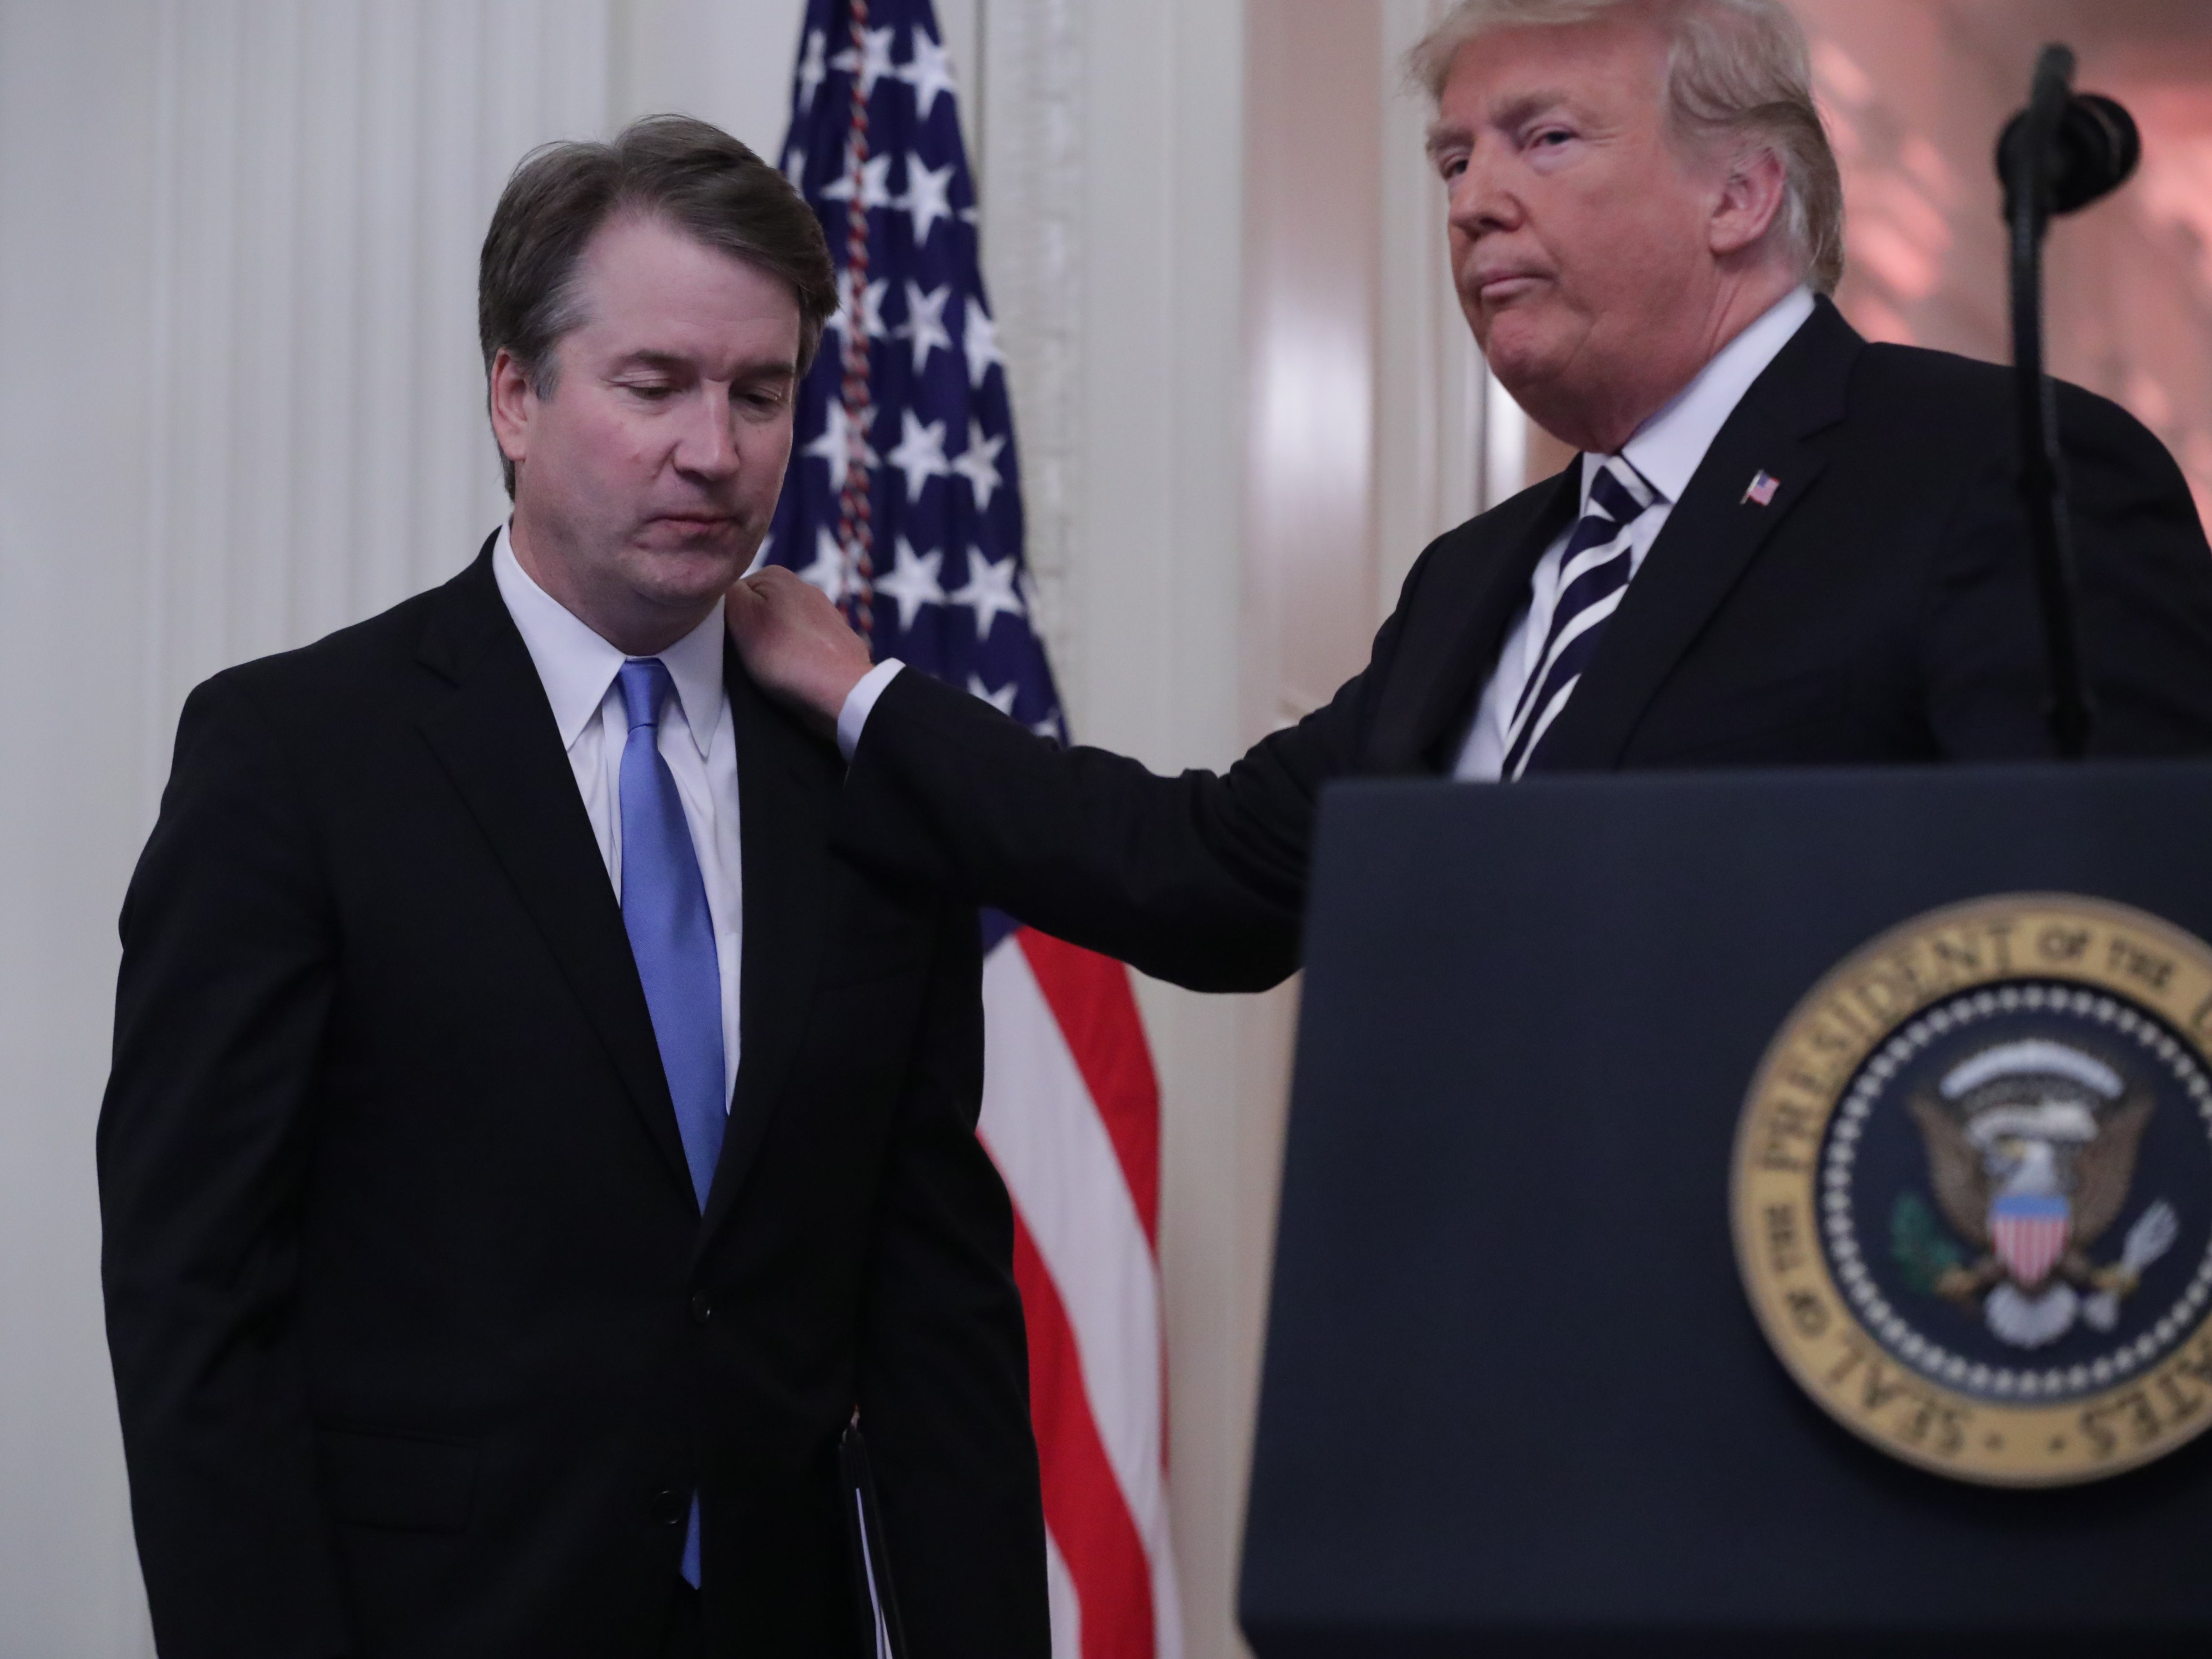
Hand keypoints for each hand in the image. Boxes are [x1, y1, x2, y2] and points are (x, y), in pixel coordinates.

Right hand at [727, 566, 874, 732]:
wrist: (842, 692)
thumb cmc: (786, 655)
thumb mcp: (741, 616)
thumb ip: (728, 593)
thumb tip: (727, 591)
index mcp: (778, 575)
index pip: (734, 591)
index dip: (728, 617)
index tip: (730, 640)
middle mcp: (804, 587)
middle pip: (759, 608)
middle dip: (752, 630)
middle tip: (749, 656)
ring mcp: (824, 614)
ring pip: (781, 628)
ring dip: (774, 646)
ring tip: (772, 668)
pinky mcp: (836, 641)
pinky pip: (803, 646)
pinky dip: (796, 657)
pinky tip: (794, 672)